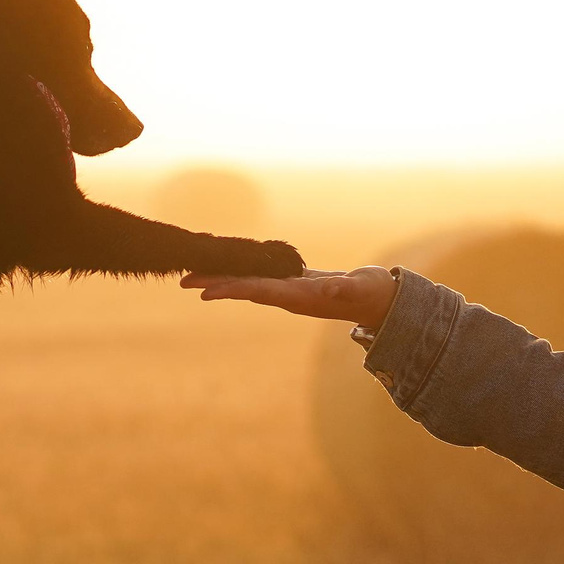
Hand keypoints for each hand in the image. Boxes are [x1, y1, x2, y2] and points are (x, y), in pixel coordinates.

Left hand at [182, 264, 397, 328]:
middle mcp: (288, 296)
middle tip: (182, 279)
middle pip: (244, 288)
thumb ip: (342, 290)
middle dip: (215, 283)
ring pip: (250, 282)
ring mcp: (290, 290)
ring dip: (224, 277)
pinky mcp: (295, 281)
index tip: (204, 290)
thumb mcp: (358, 290)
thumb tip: (328, 291)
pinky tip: (232, 262)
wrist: (381, 301)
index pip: (256, 291)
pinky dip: (244, 268)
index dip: (230, 289)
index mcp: (298, 297)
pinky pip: (262, 275)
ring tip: (197, 272)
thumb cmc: (371, 295)